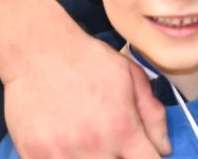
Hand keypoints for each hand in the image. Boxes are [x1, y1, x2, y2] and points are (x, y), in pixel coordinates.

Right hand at [1, 27, 170, 158]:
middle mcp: (93, 146)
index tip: (142, 154)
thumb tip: (163, 148)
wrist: (37, 50)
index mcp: (121, 128)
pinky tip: (65, 146)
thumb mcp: (130, 75)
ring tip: (88, 143)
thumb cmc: (86, 60)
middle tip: (112, 144)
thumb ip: (152, 114)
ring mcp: (61, 154)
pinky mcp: (34, 155)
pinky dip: (63, 158)